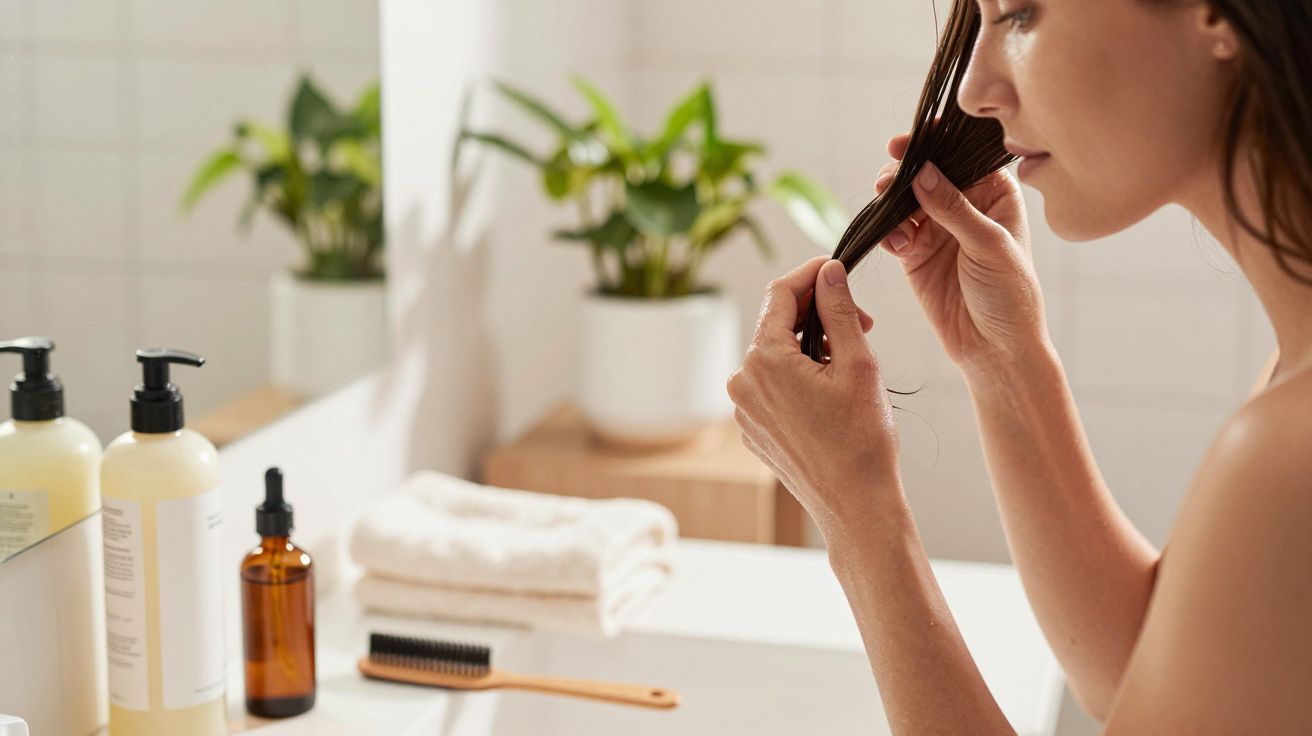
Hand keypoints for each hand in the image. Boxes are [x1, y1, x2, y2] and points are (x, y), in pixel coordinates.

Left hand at [727, 255, 900, 539]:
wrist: (855, 506)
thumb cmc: (861, 439)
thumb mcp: (858, 363)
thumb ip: (839, 310)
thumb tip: (828, 272)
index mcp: (764, 359)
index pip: (780, 294)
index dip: (810, 273)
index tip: (835, 266)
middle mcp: (743, 381)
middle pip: (777, 325)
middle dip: (817, 315)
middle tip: (863, 324)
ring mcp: (744, 409)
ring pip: (776, 357)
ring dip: (809, 348)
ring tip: (850, 362)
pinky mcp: (753, 429)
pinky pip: (773, 387)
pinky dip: (799, 378)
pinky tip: (831, 393)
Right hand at [875, 127, 1049, 370]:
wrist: (995, 349)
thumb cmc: (1010, 296)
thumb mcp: (989, 246)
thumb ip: (953, 208)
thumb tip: (921, 171)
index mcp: (995, 193)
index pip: (962, 155)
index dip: (936, 142)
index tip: (909, 140)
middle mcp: (964, 205)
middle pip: (926, 171)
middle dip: (904, 171)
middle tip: (889, 179)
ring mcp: (937, 229)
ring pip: (903, 198)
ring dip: (890, 200)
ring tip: (886, 207)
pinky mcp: (914, 253)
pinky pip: (892, 230)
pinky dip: (887, 232)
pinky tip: (897, 244)